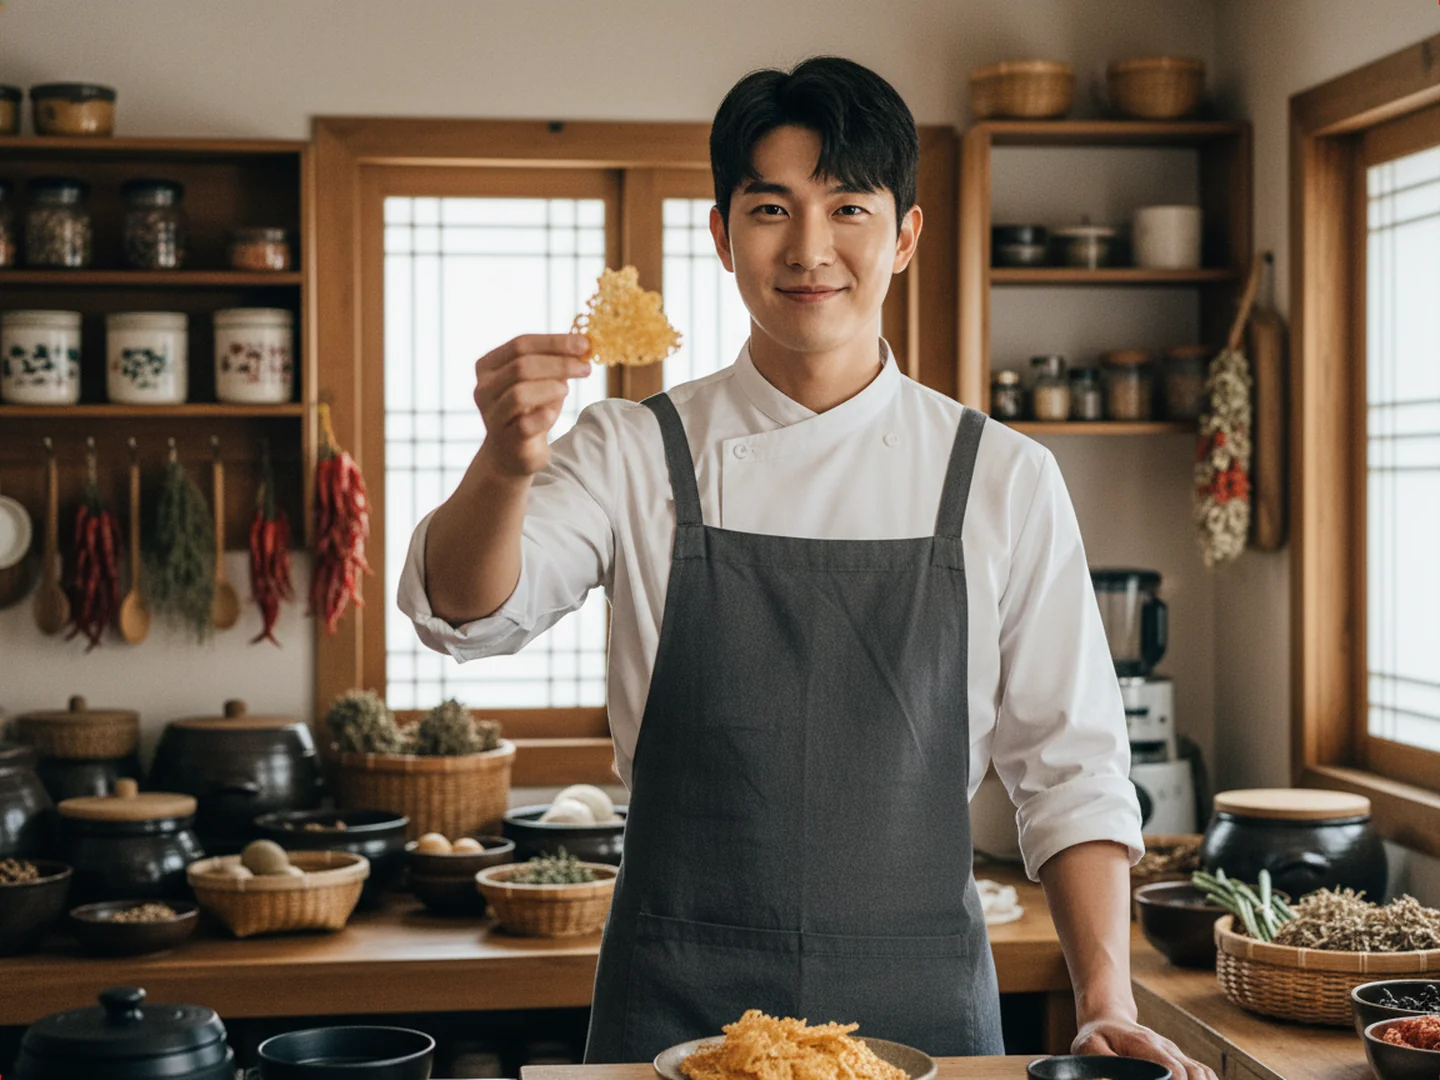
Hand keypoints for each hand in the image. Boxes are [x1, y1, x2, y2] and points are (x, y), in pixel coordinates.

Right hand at [473, 333, 592, 476]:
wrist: (512, 454)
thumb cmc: (528, 411)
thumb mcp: (540, 382)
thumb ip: (554, 362)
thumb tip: (581, 344)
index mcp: (488, 367)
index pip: (520, 344)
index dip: (554, 342)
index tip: (583, 344)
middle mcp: (484, 389)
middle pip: (521, 367)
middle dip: (559, 364)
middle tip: (585, 367)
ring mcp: (492, 416)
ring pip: (519, 394)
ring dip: (550, 388)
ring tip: (567, 390)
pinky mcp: (506, 440)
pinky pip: (525, 424)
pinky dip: (545, 416)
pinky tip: (554, 413)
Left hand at [1073, 1016, 1217, 1079]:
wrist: (1107, 1019)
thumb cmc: (1097, 1036)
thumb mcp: (1089, 1047)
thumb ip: (1104, 1064)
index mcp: (1145, 1044)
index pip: (1173, 1070)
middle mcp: (1166, 1047)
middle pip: (1193, 1074)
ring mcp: (1175, 1053)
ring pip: (1202, 1073)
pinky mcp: (1178, 1059)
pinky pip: (1202, 1072)